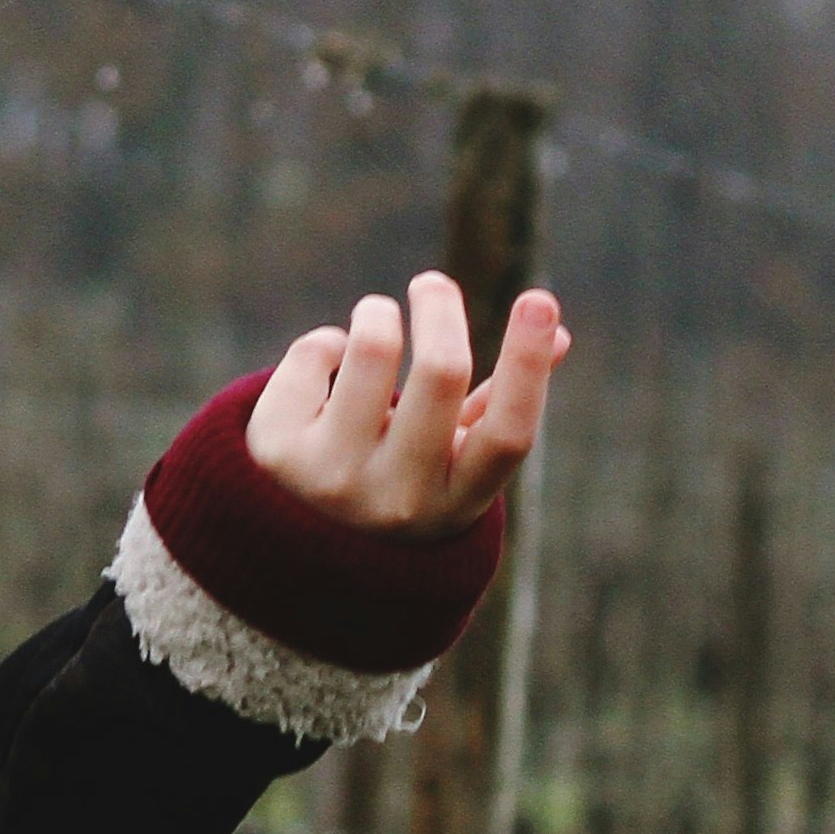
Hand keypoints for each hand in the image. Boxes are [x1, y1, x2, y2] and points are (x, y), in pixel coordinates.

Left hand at [242, 275, 567, 536]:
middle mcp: (397, 498)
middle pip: (441, 372)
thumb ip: (500, 403)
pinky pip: (315, 352)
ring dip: (377, 315)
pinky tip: (328, 368)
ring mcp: (332, 477)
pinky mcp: (276, 449)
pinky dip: (328, 344)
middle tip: (432, 284)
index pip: (507, 434)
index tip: (540, 299)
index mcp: (455, 502)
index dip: (529, 364)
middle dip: (441, 308)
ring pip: (372, 346)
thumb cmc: (396, 486)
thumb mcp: (453, 464)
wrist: (292, 548)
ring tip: (375, 321)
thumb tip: (558, 331)